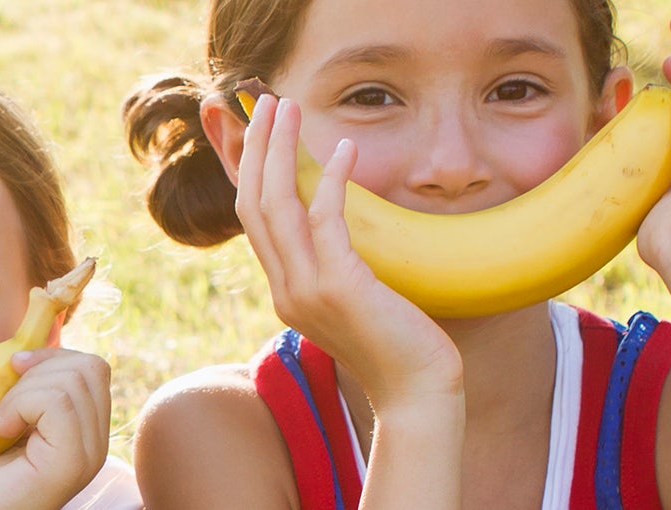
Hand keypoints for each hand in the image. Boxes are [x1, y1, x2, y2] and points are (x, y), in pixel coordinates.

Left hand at [0, 349, 109, 509]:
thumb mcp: (9, 417)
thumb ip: (31, 389)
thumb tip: (31, 344)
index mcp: (86, 430)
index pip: (93, 366)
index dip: (51, 356)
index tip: (13, 370)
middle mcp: (97, 444)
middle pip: (88, 366)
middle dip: (38, 370)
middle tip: (4, 405)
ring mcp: (88, 455)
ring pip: (72, 380)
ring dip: (22, 391)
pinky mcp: (70, 464)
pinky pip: (57, 401)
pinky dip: (19, 405)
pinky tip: (0, 431)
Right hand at [233, 95, 459, 402]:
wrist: (418, 395)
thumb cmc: (399, 348)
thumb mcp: (355, 302)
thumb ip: (334, 268)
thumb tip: (335, 227)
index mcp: (285, 292)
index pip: (253, 220)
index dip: (251, 170)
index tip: (259, 130)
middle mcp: (285, 289)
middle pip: (254, 203)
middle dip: (257, 147)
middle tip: (265, 103)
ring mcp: (305, 290)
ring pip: (277, 204)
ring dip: (281, 149)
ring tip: (289, 108)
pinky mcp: (337, 286)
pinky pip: (325, 218)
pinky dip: (332, 179)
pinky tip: (346, 149)